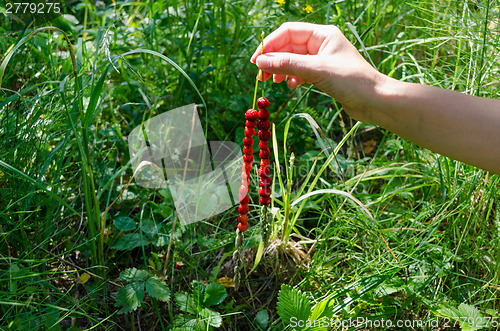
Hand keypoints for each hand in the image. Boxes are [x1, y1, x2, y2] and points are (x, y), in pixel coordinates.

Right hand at [251, 22, 385, 120]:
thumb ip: (287, 64)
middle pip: (288, 46)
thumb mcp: (316, 70)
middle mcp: (322, 43)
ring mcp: (322, 59)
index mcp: (322, 34)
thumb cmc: (351, 81)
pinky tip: (290, 86)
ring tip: (273, 83)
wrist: (375, 101)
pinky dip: (292, 78)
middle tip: (260, 76)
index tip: (256, 61)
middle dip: (273, 60)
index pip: (288, 32)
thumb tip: (261, 62)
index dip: (270, 44)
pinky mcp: (323, 74)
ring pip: (293, 60)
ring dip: (280, 70)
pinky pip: (301, 72)